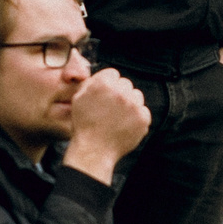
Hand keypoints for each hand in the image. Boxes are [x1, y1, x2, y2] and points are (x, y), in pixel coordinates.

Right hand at [63, 67, 151, 181]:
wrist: (95, 150)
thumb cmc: (84, 125)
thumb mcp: (79, 98)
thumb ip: (92, 82)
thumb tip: (106, 74)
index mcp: (104, 83)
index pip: (113, 74)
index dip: (108, 84)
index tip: (105, 95)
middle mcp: (121, 92)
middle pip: (126, 84)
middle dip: (119, 93)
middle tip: (110, 109)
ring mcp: (134, 105)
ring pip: (137, 96)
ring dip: (130, 104)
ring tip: (117, 118)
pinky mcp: (143, 118)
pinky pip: (143, 111)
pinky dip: (137, 117)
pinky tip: (125, 125)